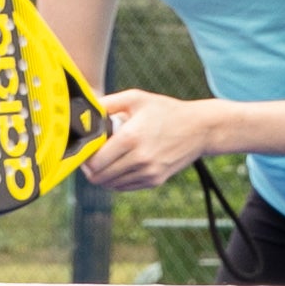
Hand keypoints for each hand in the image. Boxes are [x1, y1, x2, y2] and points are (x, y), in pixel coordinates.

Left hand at [89, 88, 231, 188]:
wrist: (200, 128)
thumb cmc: (166, 111)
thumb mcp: (136, 99)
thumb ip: (107, 104)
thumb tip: (84, 112)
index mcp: (131, 137)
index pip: (95, 161)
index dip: (84, 158)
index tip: (86, 150)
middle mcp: (139, 158)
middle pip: (99, 177)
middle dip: (90, 168)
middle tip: (92, 157)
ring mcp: (148, 172)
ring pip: (110, 184)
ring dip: (103, 175)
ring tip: (107, 160)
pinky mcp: (155, 180)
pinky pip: (124, 187)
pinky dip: (117, 179)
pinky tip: (120, 165)